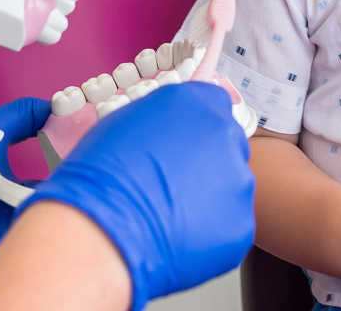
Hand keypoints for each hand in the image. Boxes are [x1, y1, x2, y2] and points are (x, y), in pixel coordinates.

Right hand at [19, 80, 254, 310]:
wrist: (101, 230)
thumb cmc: (100, 175)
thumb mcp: (127, 122)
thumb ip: (164, 120)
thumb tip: (170, 129)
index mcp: (197, 102)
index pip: (215, 105)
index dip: (199, 129)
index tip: (189, 145)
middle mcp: (224, 133)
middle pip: (228, 144)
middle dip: (207, 163)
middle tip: (177, 185)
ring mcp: (237, 178)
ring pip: (232, 186)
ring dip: (210, 198)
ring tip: (172, 216)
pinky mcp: (240, 222)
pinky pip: (231, 225)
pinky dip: (211, 233)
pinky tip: (180, 237)